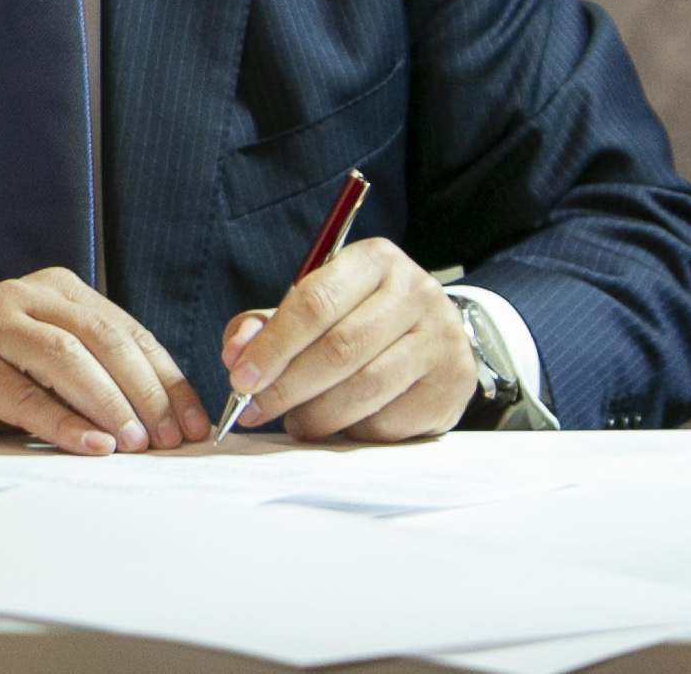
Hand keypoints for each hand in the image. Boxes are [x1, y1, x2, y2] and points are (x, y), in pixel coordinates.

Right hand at [0, 270, 211, 455]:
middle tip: (168, 438)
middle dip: (145, 392)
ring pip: (66, 358)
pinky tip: (92, 446)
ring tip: (136, 443)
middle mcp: (23, 296)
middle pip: (101, 338)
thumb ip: (97, 376)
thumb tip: (166, 419)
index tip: (192, 423)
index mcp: (55, 290)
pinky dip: (64, 424)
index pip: (127, 330)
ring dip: (109, 404)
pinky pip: (24, 394)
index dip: (166, 379)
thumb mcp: (50, 366)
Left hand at [219, 237, 473, 442]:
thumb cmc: (357, 319)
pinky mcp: (455, 383)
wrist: (433, 334)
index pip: (314, 303)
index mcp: (374, 260)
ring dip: (319, 415)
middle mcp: (416, 291)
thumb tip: (235, 355)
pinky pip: (393, 419)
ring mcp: (442, 338)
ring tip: (296, 424)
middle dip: (287, 387)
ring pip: (366, 388)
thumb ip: (266, 325)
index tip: (240, 379)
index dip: (272, 346)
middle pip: (339, 349)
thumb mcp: (313, 306)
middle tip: (255, 411)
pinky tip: (343, 427)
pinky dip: (357, 430)